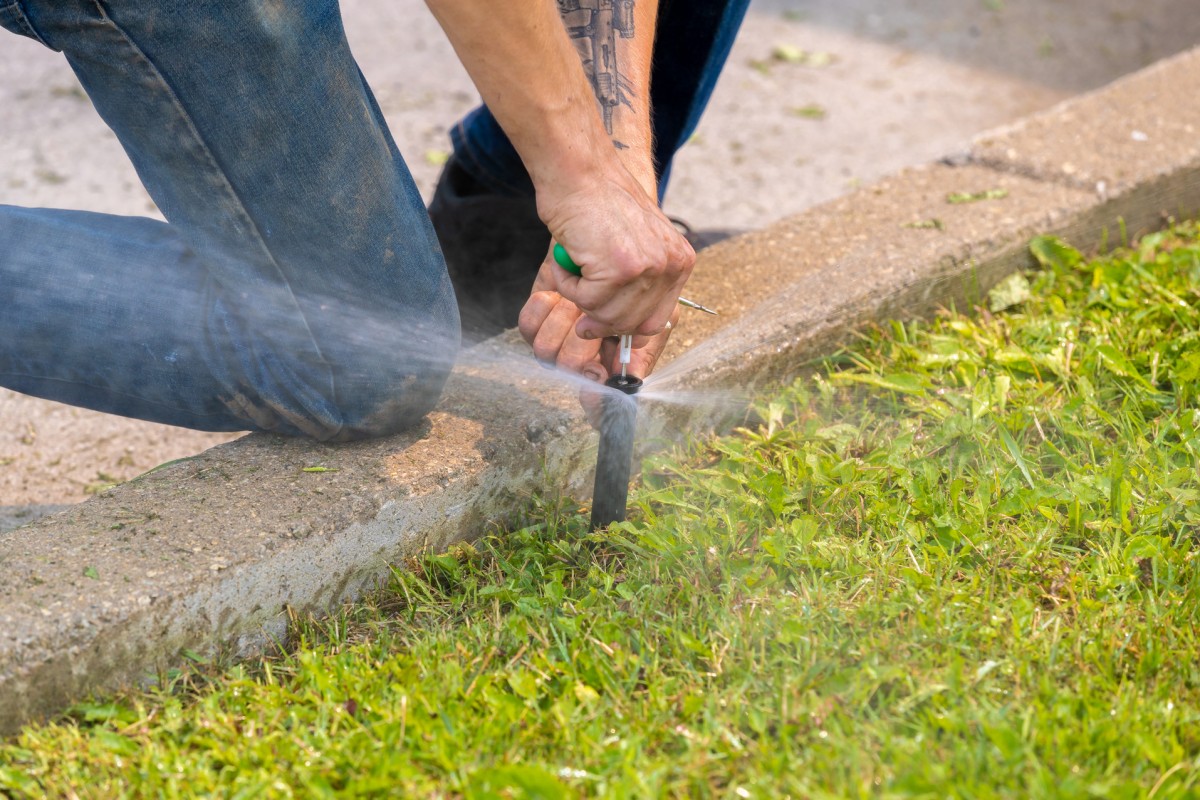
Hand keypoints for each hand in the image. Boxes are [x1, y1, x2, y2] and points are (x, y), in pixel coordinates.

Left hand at [519, 277, 678, 425]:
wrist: (610, 241)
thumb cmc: (640, 279)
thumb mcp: (656, 315)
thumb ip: (643, 349)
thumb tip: (628, 383)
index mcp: (613, 364)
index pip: (600, 405)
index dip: (595, 402)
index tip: (595, 385)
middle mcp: (583, 357)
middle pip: (570, 370)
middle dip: (581, 341)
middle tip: (590, 317)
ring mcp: (558, 340)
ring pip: (546, 350)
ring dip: (563, 317)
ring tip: (577, 298)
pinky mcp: (536, 319)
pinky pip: (528, 326)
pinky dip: (542, 307)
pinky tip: (556, 293)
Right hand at [535, 168, 694, 339]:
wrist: (580, 172)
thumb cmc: (597, 204)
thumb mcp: (636, 243)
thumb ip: (640, 283)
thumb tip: (625, 331)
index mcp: (680, 261)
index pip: (656, 321)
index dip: (624, 326)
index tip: (600, 321)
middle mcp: (670, 266)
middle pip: (631, 324)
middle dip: (598, 317)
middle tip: (577, 295)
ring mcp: (647, 268)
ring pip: (605, 316)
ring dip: (579, 296)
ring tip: (572, 264)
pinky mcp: (619, 269)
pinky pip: (584, 300)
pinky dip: (566, 284)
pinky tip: (567, 257)